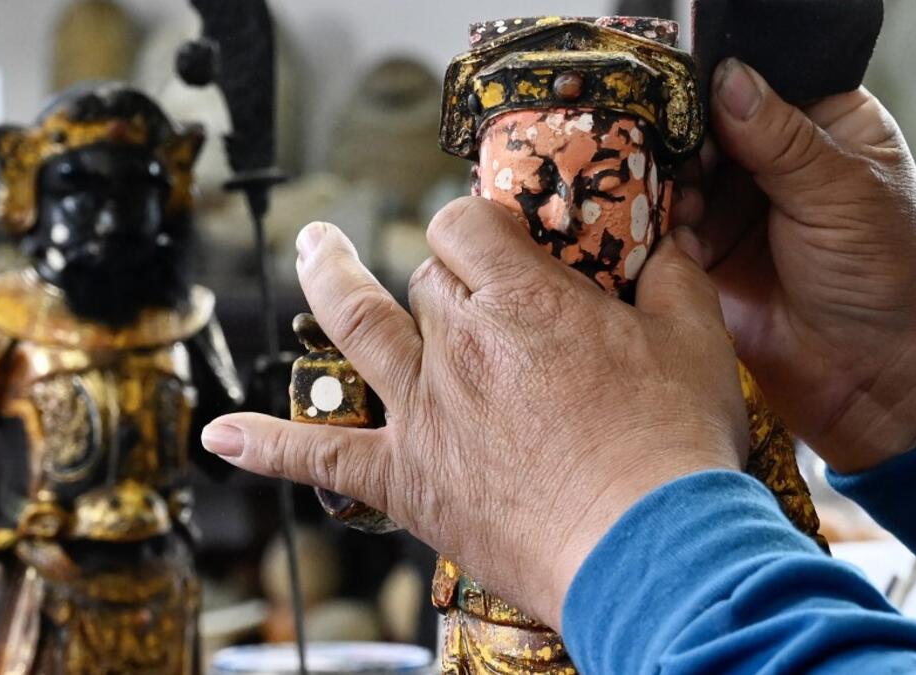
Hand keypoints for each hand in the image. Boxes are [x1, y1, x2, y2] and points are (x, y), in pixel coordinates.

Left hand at [202, 198, 746, 628]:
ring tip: (312, 248)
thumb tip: (668, 242)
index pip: (467, 226)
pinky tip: (221, 436)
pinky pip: (320, 456)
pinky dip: (267, 445)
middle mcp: (460, 344)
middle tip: (461, 280)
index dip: (475, 221)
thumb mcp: (694, 344)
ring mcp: (424, 412)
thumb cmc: (671, 449)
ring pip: (354, 324)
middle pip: (426, 279)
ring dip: (326, 280)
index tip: (491, 232)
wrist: (647, 549)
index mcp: (524, 301)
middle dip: (443, 272)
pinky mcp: (407, 479)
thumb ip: (673, 280)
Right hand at [672, 58, 915, 472]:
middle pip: (707, 122)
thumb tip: (728, 78)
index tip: (693, 92)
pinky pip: (663, 224)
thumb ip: (780, 139)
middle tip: (681, 155)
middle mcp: (773, 158)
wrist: (869, 379)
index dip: (726, 82)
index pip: (763, 81)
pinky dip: (658, 226)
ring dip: (670, 183)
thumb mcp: (839, 195)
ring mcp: (733, 205)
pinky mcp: (702, 252)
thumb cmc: (884, 280)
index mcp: (824, 124)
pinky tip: (671, 236)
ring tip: (683, 204)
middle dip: (687, 136)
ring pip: (677, 171)